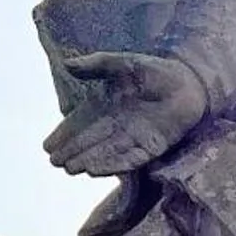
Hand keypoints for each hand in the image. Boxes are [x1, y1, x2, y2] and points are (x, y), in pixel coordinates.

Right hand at [44, 52, 208, 176]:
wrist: (188, 82)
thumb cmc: (155, 72)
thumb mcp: (122, 64)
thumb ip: (96, 65)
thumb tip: (66, 64)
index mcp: (106, 107)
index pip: (81, 123)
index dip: (65, 135)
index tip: (48, 146)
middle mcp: (117, 125)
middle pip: (91, 142)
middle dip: (73, 152)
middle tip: (54, 162)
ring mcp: (135, 138)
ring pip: (108, 152)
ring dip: (89, 161)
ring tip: (71, 169)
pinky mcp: (153, 147)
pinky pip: (131, 158)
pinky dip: (114, 164)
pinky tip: (96, 171)